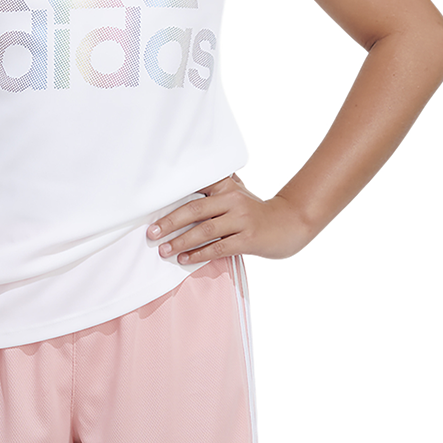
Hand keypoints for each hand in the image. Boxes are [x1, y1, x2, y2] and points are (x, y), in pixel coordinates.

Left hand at [147, 174, 314, 264]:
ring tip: (164, 250)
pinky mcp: (248, 240)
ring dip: (181, 241)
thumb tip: (185, 183)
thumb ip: (217, 187)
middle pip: (195, 210)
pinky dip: (199, 254)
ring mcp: (242, 220)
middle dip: (170, 222)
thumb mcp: (239, 193)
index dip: (173, 194)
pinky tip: (184, 259)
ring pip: (205, 231)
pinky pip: (218, 247)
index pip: (196, 186)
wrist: (290, 224)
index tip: (152, 204)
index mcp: (227, 187)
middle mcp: (233, 200)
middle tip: (152, 233)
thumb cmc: (257, 211)